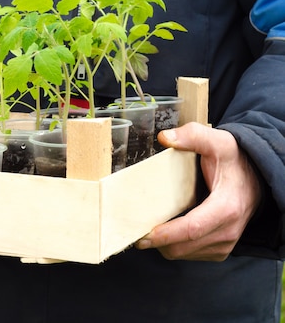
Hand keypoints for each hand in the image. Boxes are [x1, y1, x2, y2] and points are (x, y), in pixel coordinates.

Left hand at [135, 122, 261, 260]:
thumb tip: (166, 138)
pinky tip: (166, 231)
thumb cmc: (234, 162)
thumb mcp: (218, 142)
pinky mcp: (220, 249)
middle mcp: (227, 230)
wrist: (256, 179)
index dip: (165, 235)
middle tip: (134, 230)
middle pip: (183, 247)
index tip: (143, 235)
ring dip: (164, 246)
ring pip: (184, 254)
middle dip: (157, 242)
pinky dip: (175, 247)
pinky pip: (191, 255)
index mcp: (226, 207)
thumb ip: (193, 136)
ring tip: (148, 229)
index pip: (192, 229)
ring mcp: (225, 243)